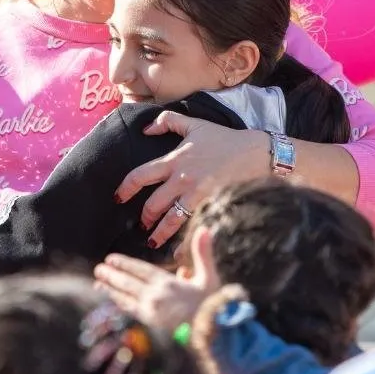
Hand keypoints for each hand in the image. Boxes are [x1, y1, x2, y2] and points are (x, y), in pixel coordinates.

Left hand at [95, 228, 219, 330]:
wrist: (212, 332)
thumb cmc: (211, 303)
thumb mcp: (208, 276)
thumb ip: (203, 253)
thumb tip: (205, 229)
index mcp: (168, 283)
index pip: (141, 270)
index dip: (124, 264)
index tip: (111, 259)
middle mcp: (156, 296)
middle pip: (128, 283)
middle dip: (112, 276)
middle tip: (98, 269)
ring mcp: (151, 311)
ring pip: (126, 297)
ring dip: (111, 290)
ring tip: (98, 283)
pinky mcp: (151, 323)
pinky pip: (131, 310)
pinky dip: (120, 303)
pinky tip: (113, 299)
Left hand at [115, 115, 267, 246]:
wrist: (255, 152)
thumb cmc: (224, 139)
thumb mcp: (195, 124)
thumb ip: (167, 121)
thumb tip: (146, 129)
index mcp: (174, 160)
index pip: (140, 176)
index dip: (125, 188)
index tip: (119, 198)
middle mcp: (182, 179)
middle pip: (152, 204)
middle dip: (144, 217)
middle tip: (142, 223)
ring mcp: (197, 195)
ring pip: (170, 220)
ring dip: (158, 234)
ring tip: (153, 241)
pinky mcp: (211, 206)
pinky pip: (192, 227)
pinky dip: (183, 244)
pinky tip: (176, 253)